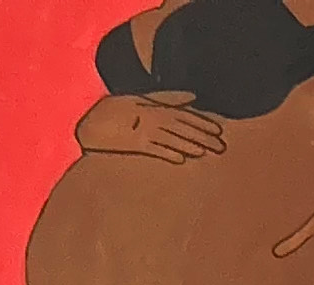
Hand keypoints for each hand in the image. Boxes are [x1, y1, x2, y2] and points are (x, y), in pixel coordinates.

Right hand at [79, 91, 224, 160]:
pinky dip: (166, 153)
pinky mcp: (133, 144)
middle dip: (202, 136)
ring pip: (170, 138)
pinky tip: (180, 160)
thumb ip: (168, 98)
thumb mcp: (143, 100)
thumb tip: (193, 96)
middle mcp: (152, 119)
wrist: (92, 125)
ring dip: (189, 145)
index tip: (219, 130)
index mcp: (155, 108)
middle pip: (182, 128)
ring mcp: (143, 131)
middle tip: (221, 146)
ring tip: (205, 152)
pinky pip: (152, 149)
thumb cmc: (118, 111)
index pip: (184, 115)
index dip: (202, 122)